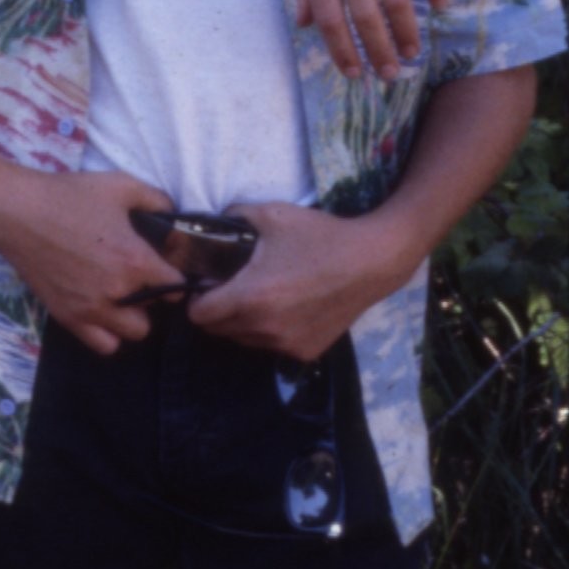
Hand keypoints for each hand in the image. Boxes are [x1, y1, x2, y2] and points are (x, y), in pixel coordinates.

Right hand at [0, 162, 180, 355]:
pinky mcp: (68, 317)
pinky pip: (103, 345)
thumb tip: (172, 214)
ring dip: (131, 316)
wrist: (16, 212)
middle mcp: (117, 291)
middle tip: (138, 278)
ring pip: (133, 333)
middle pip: (156, 312)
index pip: (176, 285)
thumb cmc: (68, 195)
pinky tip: (101, 310)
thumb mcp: (120, 185)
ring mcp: (91, 309)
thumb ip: (155, 200)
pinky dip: (108, 333)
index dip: (173, 274)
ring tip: (120, 297)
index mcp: (135, 260)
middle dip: (152, 296)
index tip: (163, 265)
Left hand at [187, 198, 399, 363]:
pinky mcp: (306, 352)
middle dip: (217, 310)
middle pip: (218, 330)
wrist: (372, 261)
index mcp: (251, 297)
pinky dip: (270, 332)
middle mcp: (265, 328)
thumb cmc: (320, 236)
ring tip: (263, 296)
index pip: (199, 315)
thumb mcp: (271, 215)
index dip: (196, 299)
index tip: (207, 285)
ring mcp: (286, 344)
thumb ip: (232, 217)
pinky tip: (288, 308)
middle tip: (232, 288)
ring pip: (243, 340)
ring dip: (242, 323)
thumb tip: (209, 221)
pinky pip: (271, 346)